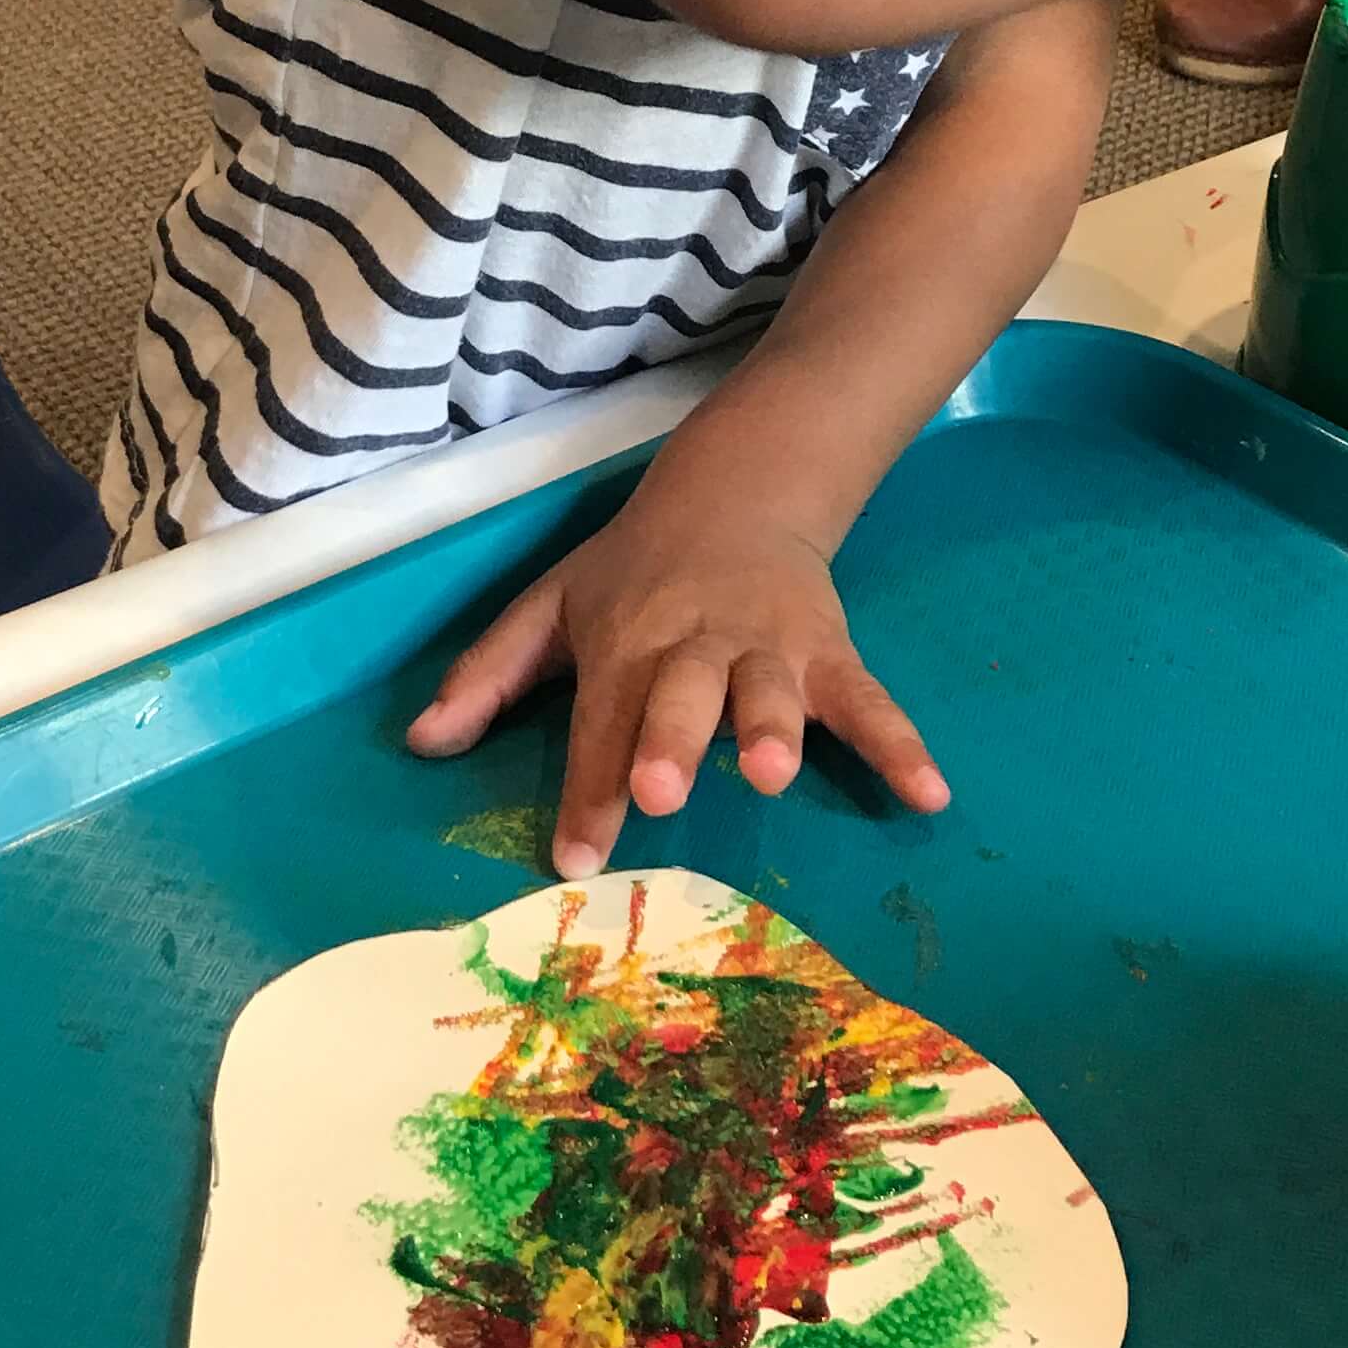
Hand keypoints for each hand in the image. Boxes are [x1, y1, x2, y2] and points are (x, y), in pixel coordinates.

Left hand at [406, 471, 948, 880]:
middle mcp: (695, 644)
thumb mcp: (551, 604)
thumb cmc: (633, 570)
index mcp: (625, 640)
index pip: (601, 722)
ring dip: (771, 727)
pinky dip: (900, 744)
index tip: (573, 856)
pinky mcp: (829, 650)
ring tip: (770, 772)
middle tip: (661, 790)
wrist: (736, 491)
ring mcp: (769, 648)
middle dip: (672, 740)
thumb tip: (420, 743)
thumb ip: (489, 673)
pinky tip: (927, 794)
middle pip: (682, 696)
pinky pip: (867, 700)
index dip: (588, 789)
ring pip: (770, 689)